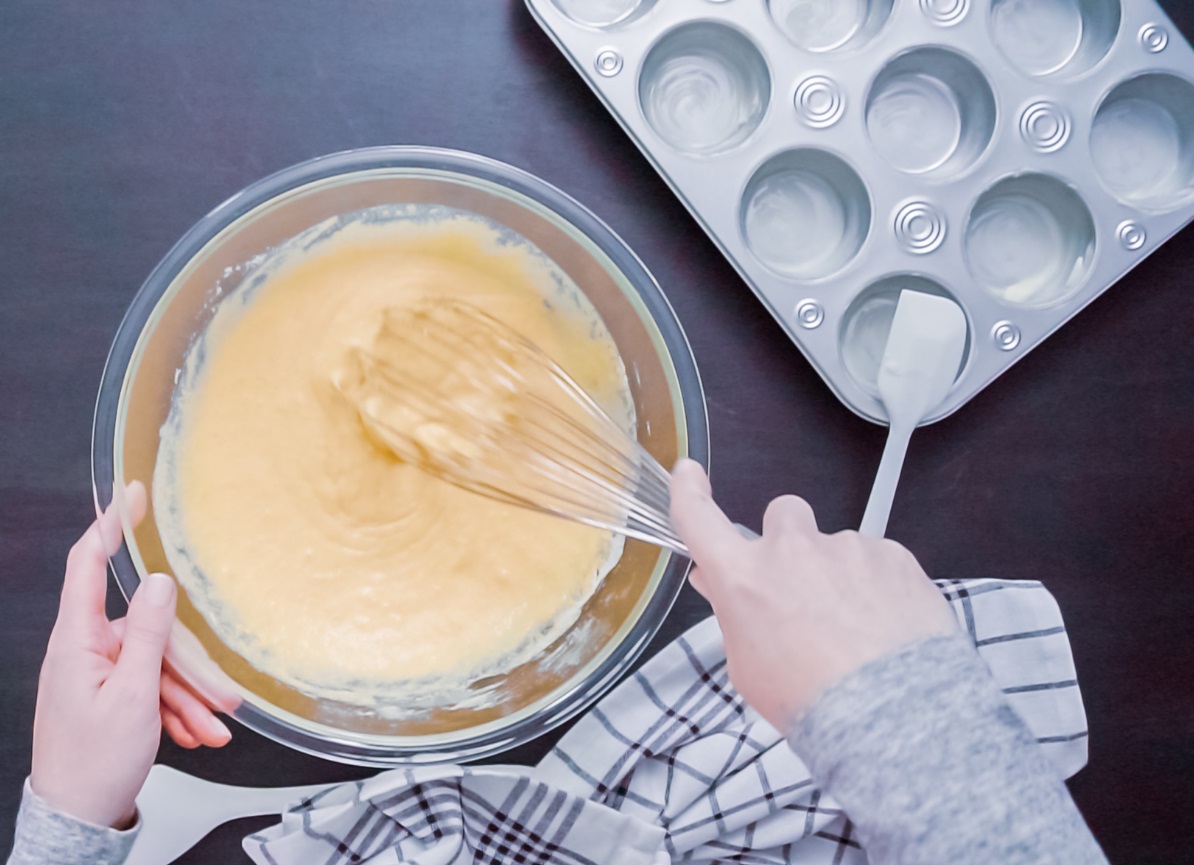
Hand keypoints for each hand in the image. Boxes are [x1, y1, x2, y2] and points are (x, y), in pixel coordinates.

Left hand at [31, 483, 232, 829]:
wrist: (78, 820)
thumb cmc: (94, 764)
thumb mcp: (133, 696)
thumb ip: (150, 635)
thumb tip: (160, 583)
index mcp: (76, 641)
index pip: (87, 565)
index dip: (110, 525)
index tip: (132, 494)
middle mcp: (84, 650)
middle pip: (148, 631)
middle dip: (189, 667)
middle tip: (222, 698)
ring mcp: (97, 674)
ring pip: (157, 664)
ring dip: (189, 696)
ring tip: (212, 726)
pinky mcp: (109, 695)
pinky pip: (152, 687)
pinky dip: (176, 708)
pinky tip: (196, 732)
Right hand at [670, 460, 956, 733]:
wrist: (889, 713)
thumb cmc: (809, 701)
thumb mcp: (749, 668)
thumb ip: (735, 614)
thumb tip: (720, 582)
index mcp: (744, 578)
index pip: (700, 519)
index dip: (689, 492)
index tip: (688, 474)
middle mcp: (791, 549)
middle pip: (782, 513)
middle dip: (790, 539)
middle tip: (805, 584)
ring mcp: (845, 546)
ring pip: (837, 544)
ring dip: (841, 572)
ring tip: (859, 626)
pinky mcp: (892, 554)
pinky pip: (879, 558)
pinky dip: (880, 585)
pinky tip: (888, 625)